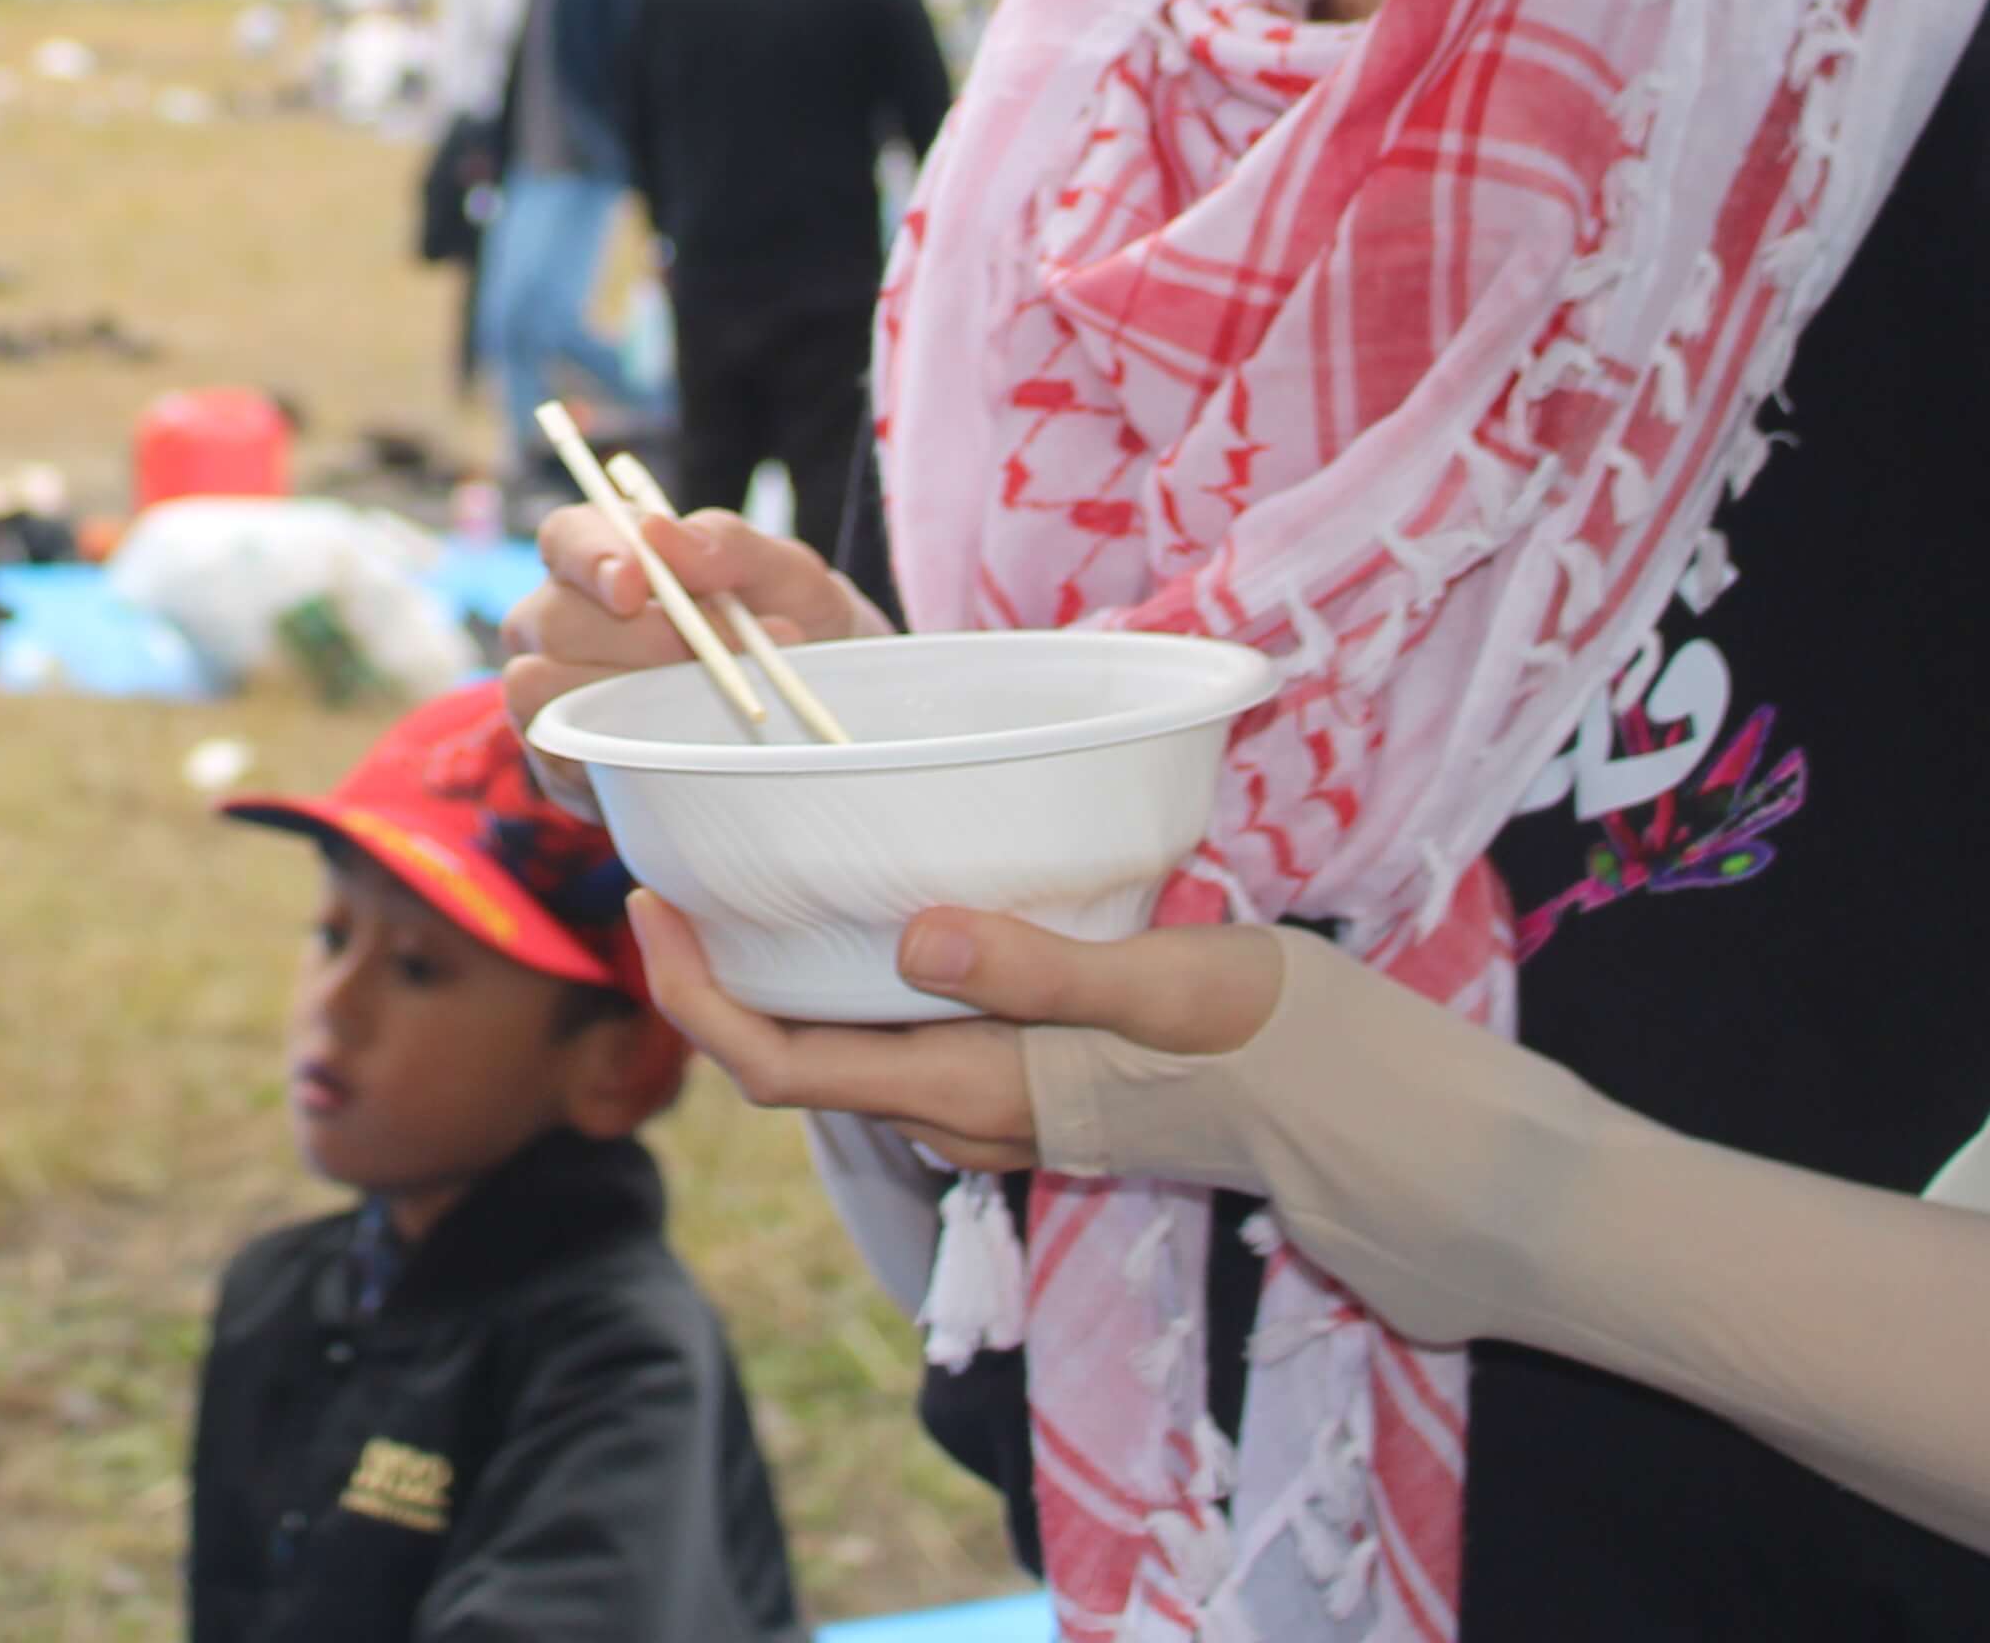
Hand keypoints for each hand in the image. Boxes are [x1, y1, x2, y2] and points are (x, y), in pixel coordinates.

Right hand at [498, 498, 888, 740]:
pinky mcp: (561, 758)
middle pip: (553, 617)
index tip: (637, 584)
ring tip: (714, 702)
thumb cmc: (792, 625)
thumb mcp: (785, 575)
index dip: (590, 556)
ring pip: (542, 685)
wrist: (822, 710)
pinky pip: (556, 754)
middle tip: (724, 655)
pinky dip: (614, 750)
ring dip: (627, 696)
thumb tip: (658, 531)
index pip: (565, 536)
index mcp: (608, 556)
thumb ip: (728, 544)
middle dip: (638, 639)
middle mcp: (562, 617)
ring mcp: (554, 689)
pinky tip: (675, 745)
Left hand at [633, 893, 1289, 1174]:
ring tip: (746, 884)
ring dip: (782, 985)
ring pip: (847, 1055)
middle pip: (793, 1063)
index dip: (696, 1002)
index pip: (780, 1068)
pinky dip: (855, 988)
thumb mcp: (1160, 987)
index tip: (649, 912)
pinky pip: (903, 1045)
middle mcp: (960, 1112)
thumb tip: (915, 941)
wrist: (1339, 1113)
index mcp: (969, 1091)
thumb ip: (1039, 968)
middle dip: (716, 984)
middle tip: (674, 877)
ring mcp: (989, 1108)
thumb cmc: (1258, 1043)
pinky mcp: (1022, 1083)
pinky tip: (867, 920)